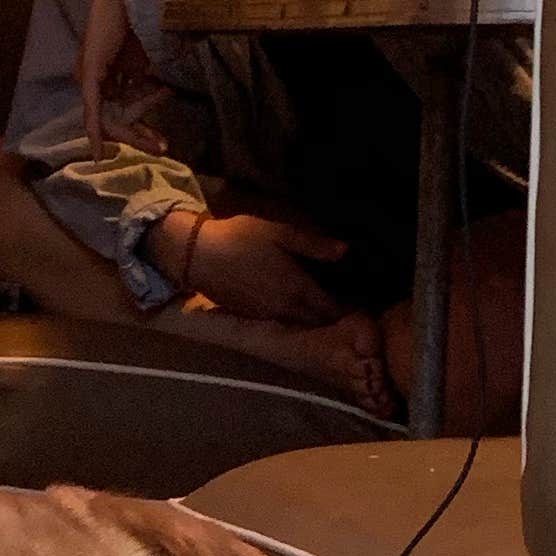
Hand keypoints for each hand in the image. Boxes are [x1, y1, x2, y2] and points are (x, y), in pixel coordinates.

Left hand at [77, 0, 155, 142]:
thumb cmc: (143, 16)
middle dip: (140, 135)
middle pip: (116, 117)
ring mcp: (90, 77)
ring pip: (109, 118)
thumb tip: (166, 95)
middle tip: (162, 146)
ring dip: (133, 132)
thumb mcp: (148, 57)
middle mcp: (96, 78)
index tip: (161, 141)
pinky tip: (99, 152)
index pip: (124, 108)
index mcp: (110, 73)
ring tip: (159, 142)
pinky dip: (95, 132)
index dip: (142, 127)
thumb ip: (150, 78)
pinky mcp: (89, 74)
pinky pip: (92, 110)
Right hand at [168, 211, 350, 320]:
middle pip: (316, 320)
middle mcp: (285, 309)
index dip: (346, 308)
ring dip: (310, 316)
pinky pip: (279, 320)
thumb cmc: (241, 238)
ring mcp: (267, 316)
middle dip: (330, 315)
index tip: (356, 301)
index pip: (330, 308)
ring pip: (298, 322)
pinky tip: (289, 300)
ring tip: (319, 303)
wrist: (199, 256)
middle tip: (340, 303)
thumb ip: (313, 245)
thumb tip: (344, 251)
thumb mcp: (280, 233)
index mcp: (297, 289)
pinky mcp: (251, 317)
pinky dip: (290, 314)